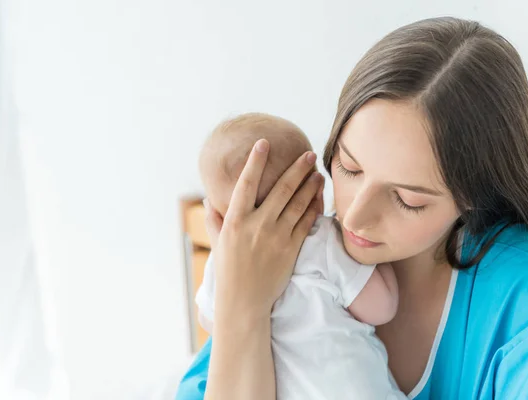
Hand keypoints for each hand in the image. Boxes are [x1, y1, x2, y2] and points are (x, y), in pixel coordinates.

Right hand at [207, 139, 323, 324]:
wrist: (244, 302)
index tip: (264, 143)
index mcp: (235, 221)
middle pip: (281, 189)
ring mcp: (276, 237)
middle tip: (308, 153)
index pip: (246, 184)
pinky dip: (314, 207)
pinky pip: (306, 222)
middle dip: (297, 169)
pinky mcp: (291, 249)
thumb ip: (214, 220)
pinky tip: (319, 197)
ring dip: (310, 185)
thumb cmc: (228, 272)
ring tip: (318, 172)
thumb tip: (208, 199)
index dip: (255, 162)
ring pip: (298, 203)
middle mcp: (257, 225)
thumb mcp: (218, 244)